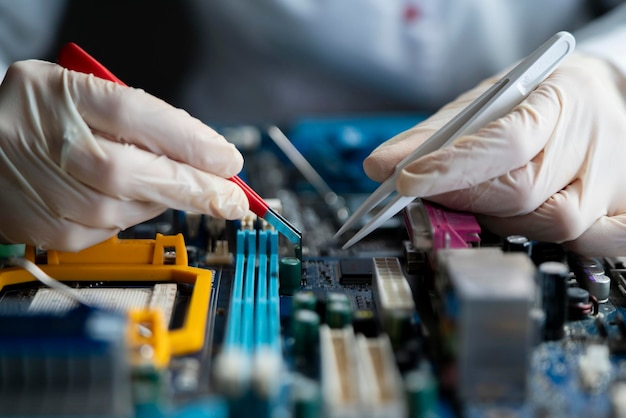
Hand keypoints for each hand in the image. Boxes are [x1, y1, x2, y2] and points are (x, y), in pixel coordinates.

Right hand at [0, 60, 247, 250]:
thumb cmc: (41, 116)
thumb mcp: (83, 90)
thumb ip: (137, 114)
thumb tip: (200, 149)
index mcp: (58, 95)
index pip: (132, 115)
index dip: (188, 139)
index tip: (227, 159)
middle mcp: (49, 145)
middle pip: (132, 171)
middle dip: (194, 188)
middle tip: (234, 199)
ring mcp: (48, 192)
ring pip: (129, 207)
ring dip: (169, 202)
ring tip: (189, 190)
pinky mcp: (54, 229)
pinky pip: (114, 227)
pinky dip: (138, 214)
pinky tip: (141, 198)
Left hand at [364, 53, 625, 255]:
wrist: (608, 99)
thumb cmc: (540, 100)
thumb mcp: (487, 100)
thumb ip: (433, 134)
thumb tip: (379, 166)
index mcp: (557, 102)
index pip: (506, 142)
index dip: (454, 168)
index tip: (405, 181)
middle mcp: (590, 145)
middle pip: (520, 193)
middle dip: (463, 199)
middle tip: (433, 192)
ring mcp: (613, 185)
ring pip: (550, 227)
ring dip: (503, 221)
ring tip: (490, 198)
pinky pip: (591, 245)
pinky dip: (555, 241)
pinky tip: (536, 218)